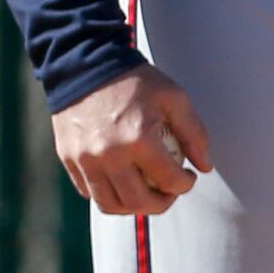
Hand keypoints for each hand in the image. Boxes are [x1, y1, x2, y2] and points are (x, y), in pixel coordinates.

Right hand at [55, 64, 214, 218]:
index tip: (188, 177)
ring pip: (110, 205)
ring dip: (134, 206)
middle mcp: (109, 155)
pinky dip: (108, 194)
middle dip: (162, 203)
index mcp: (139, 139)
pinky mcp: (68, 159)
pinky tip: (122, 181)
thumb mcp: (174, 99)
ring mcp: (85, 160)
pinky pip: (89, 192)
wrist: (84, 66)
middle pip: (139, 202)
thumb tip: (205, 166)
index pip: (169, 182)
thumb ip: (194, 134)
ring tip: (146, 193)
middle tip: (169, 192)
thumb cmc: (133, 80)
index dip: (185, 185)